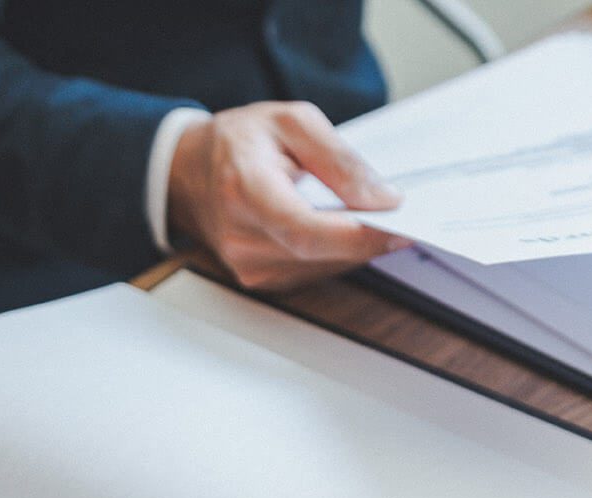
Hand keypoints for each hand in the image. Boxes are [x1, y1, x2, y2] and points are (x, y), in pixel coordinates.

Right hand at [167, 101, 412, 291]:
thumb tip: (383, 199)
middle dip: (368, 237)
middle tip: (402, 217)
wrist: (188, 173)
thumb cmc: (237, 143)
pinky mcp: (259, 280)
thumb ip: (339, 159)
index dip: (356, 235)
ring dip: (354, 246)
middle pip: (321, 253)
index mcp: (244, 190)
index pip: (304, 230)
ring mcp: (248, 265)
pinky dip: (336, 253)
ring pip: (324, 267)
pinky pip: (314, 273)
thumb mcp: (291, 122)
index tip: (398, 226)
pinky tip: (340, 229)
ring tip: (368, 216)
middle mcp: (242, 238)